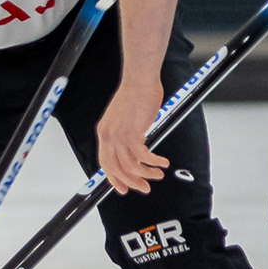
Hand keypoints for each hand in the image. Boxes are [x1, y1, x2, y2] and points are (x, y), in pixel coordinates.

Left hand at [96, 77, 168, 193]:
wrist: (140, 80)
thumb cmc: (136, 94)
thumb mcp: (124, 119)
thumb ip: (127, 135)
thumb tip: (137, 148)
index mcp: (104, 132)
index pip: (105, 163)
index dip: (114, 178)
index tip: (123, 188)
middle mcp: (108, 135)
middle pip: (117, 169)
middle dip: (132, 182)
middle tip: (145, 187)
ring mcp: (119, 135)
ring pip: (131, 166)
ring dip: (147, 173)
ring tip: (158, 174)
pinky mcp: (132, 132)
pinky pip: (143, 156)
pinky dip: (154, 162)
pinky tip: (163, 162)